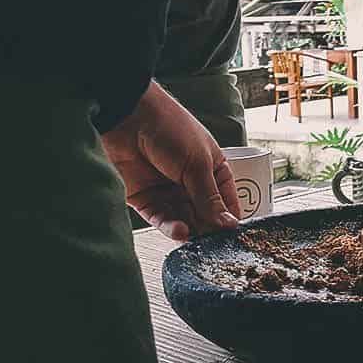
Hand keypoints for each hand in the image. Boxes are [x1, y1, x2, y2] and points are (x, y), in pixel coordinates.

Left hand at [101, 81, 239, 240]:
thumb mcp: (198, 164)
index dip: (230, 219)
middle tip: (212, 245)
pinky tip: (179, 231)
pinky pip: (160, 218)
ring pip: (182, 219)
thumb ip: (210, 198)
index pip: (227, 201)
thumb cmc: (171, 128)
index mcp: (213, 169)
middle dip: (208, 229)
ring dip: (189, 230)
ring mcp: (168, 190)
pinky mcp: (145, 198)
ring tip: (194, 238)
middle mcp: (192, 182)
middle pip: (204, 215)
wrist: (129, 118)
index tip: (233, 238)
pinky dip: (170, 226)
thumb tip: (229, 224)